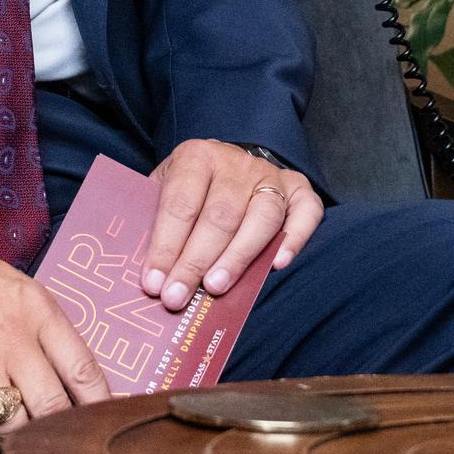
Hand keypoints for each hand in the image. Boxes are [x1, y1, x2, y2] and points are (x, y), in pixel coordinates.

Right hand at [0, 216, 107, 453]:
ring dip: (20, 446)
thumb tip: (80, 380)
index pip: (83, 368)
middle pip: (51, 404)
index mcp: (36, 309)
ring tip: (22, 452)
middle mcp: (10, 335)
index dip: (100, 406)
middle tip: (62, 447)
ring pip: (12, 425)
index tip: (103, 426)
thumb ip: (49, 328)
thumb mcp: (19, 287)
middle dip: (60, 433)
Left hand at [140, 139, 323, 313]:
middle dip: (196, 261)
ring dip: (237, 257)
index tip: (154, 283)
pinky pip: (306, 212)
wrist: (226, 164)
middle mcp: (236, 162)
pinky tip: (277, 265)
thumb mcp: (162, 191)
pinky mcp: (298, 188)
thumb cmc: (189, 189)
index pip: (181, 204)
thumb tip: (147, 274)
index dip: (166, 247)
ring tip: (215, 288)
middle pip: (220, 215)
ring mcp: (270, 175)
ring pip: (261, 217)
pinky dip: (295, 238)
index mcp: (196, 157)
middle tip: (178, 297)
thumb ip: (155, 222)